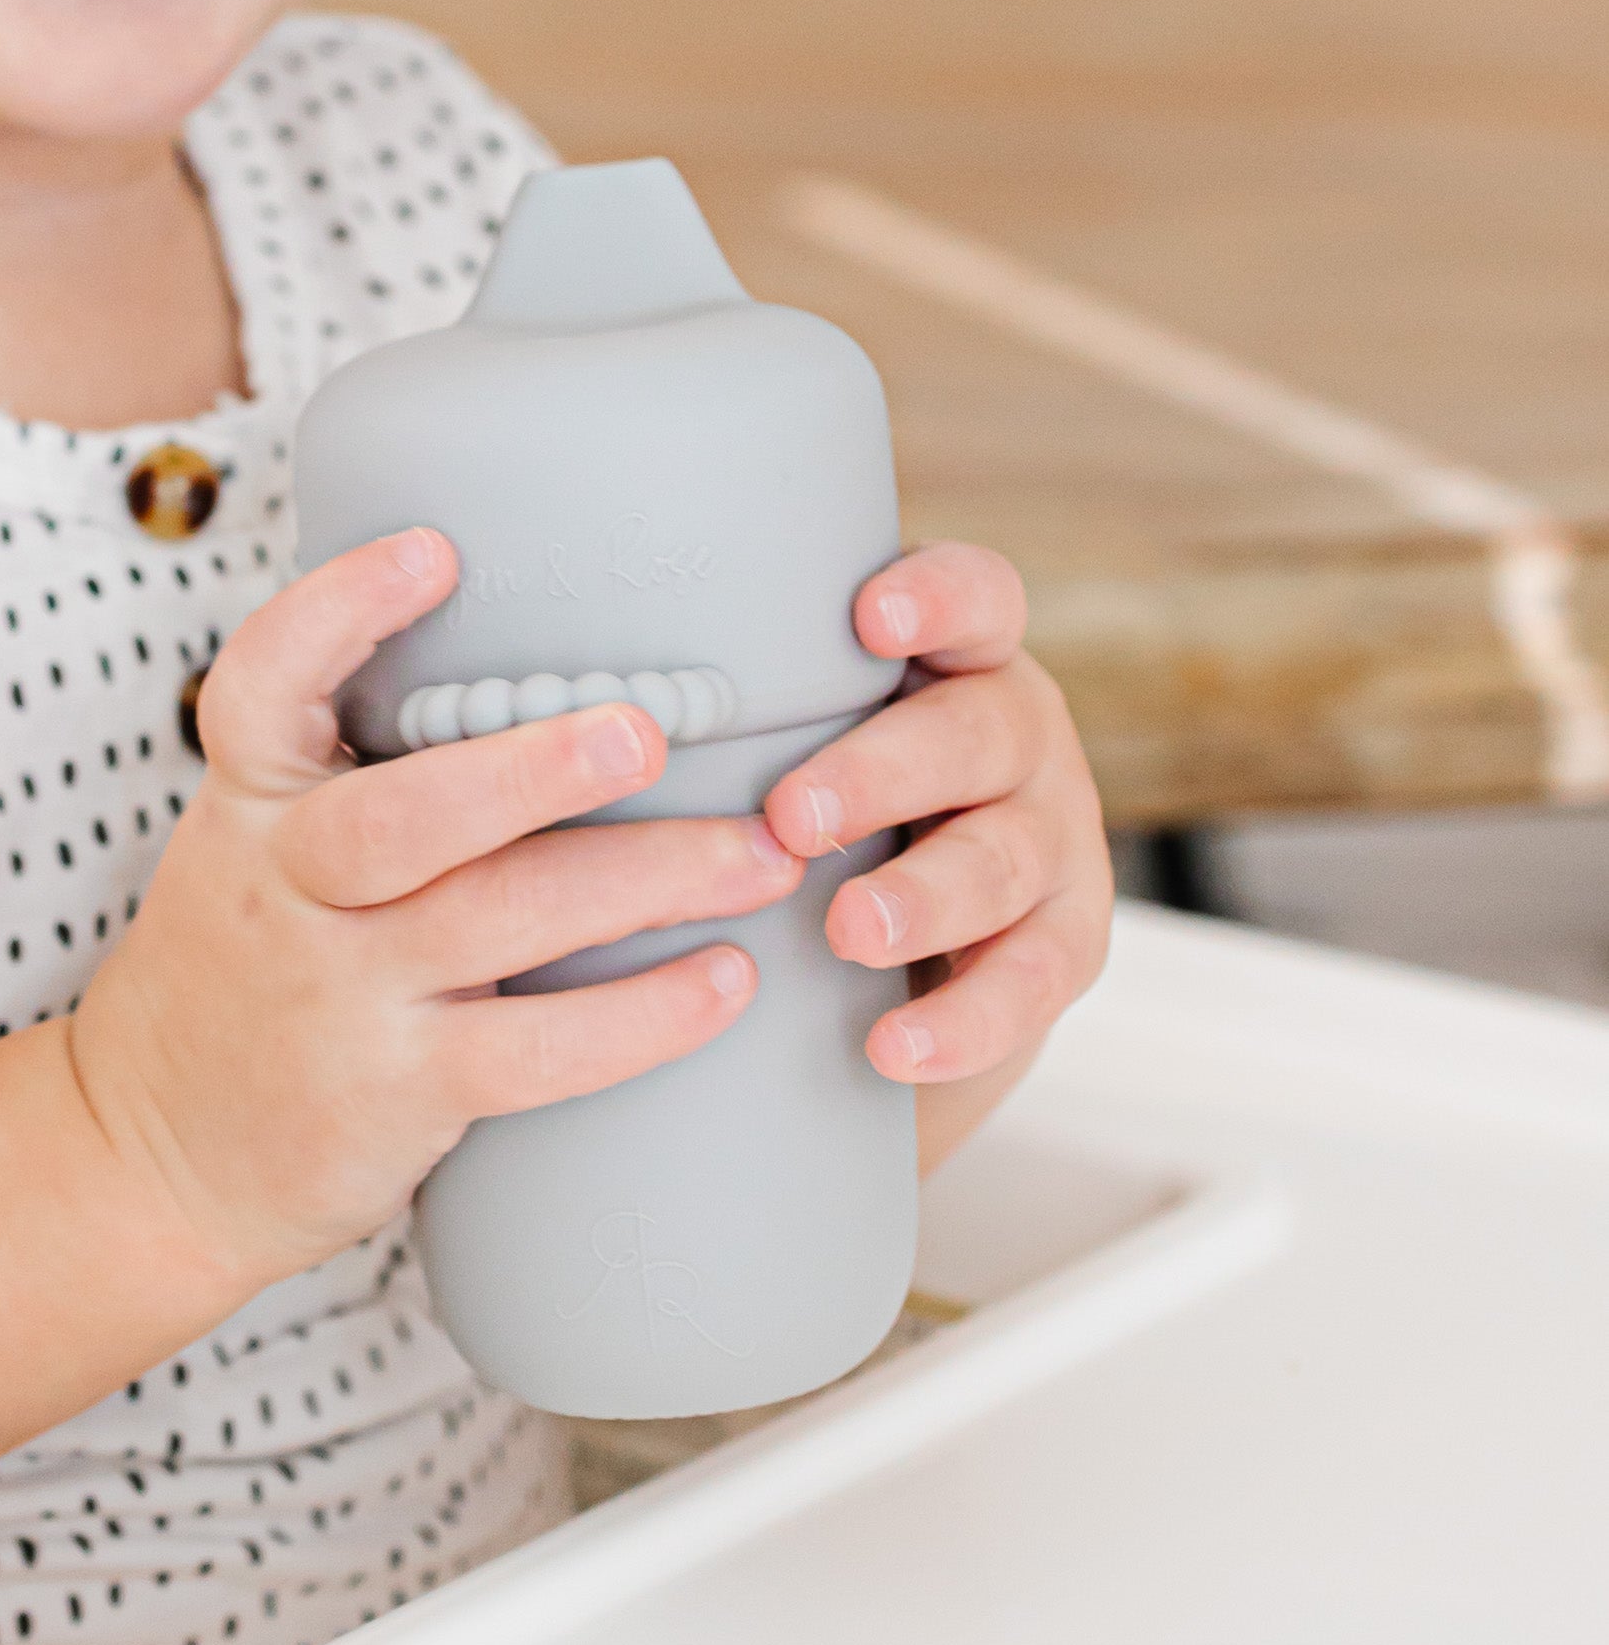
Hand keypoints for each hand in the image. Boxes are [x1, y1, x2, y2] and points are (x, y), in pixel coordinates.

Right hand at [67, 529, 804, 1291]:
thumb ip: (349, 769)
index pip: (262, 683)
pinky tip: (725, 979)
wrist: (155, 1151)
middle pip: (405, 816)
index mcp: (251, 799)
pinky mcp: (401, 1090)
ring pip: (500, 921)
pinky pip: (536, 1050)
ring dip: (643, 880)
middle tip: (645, 733)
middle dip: (529, 770)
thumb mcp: (254, 844)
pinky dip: (641, 1017)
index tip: (434, 551)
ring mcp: (343, 992)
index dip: (341, 610)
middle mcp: (289, 886)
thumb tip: (526, 663)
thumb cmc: (242, 966)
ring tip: (757, 852)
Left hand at [762, 541, 1111, 1125]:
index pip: (976, 596)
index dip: (936, 598)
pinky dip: (967, 1022)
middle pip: (975, 733)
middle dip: (883, 773)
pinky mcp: (1068, 940)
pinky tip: (897, 1048)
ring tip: (848, 932)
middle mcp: (1016, 732)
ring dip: (924, 898)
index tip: (868, 618)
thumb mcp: (786, 729)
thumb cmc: (810, 792)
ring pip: (1004, 858)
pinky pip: (1033, 981)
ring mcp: (1053, 834)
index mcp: (954, 657)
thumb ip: (731, 699)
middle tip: (794, 818)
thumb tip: (576, 691)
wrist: (902, 934)